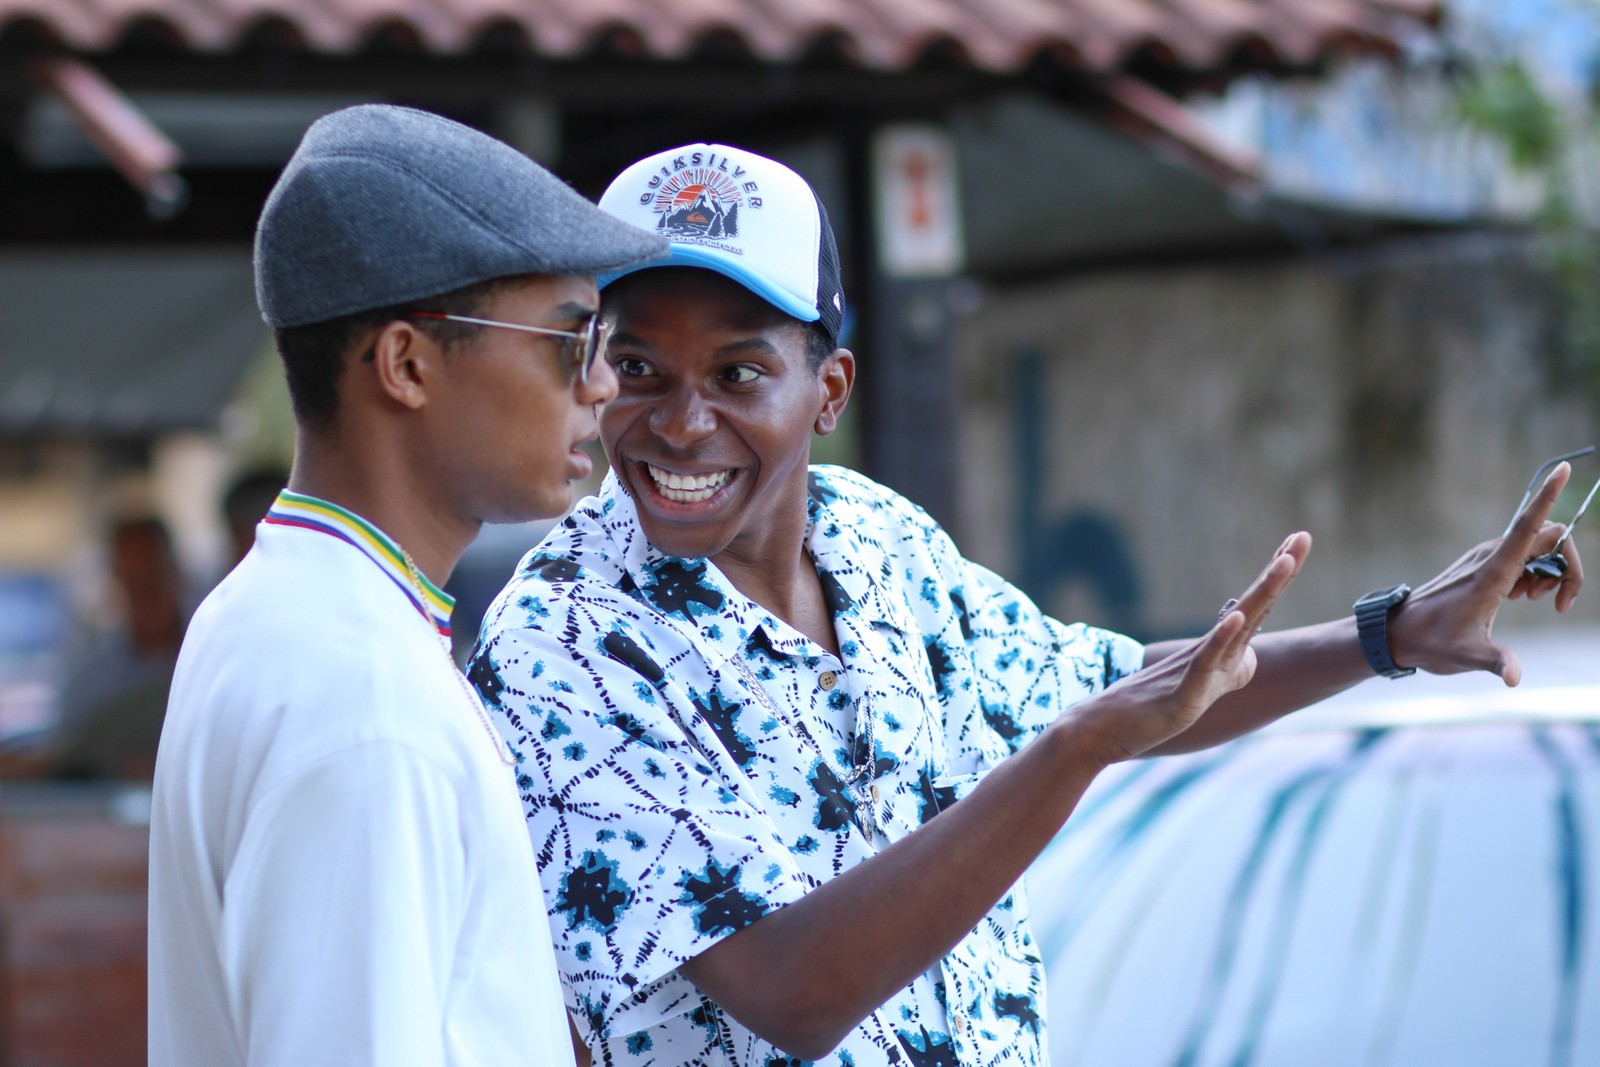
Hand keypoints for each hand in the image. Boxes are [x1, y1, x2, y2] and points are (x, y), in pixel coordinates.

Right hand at [1071, 532, 1309, 761]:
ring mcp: (1195, 669)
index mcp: (1216, 651)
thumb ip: (1228, 672)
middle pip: (1252, 605)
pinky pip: (1205, 662)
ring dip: (1262, 592)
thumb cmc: (1149, 710)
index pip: (1253, 607)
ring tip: (1285, 562)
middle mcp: (1208, 651)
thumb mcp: (1201, 691)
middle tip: (1304, 536)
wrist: (1103, 728)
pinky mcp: (1182, 693)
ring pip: (1235, 626)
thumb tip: (1250, 656)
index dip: (1275, 577)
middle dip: (1280, 569)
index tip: (1296, 543)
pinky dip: (1222, 638)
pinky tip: (1236, 617)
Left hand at [1389, 463, 1583, 685]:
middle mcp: (1491, 555)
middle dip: (1566, 566)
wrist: (1399, 634)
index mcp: (1493, 571)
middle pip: (1549, 538)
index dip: (1548, 496)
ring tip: (1529, 601)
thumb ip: (1496, 662)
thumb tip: (1514, 678)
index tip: (1563, 468)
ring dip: (1550, 572)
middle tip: (1553, 604)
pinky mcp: (1483, 563)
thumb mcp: (1468, 656)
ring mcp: (1486, 557)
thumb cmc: (1431, 642)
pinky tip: (1518, 597)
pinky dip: (1534, 573)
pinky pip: (1523, 555)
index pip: (1528, 525)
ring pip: (1538, 548)